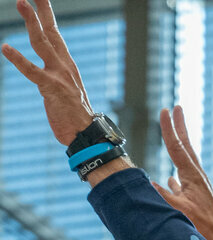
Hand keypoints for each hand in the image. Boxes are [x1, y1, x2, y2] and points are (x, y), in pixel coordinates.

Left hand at [1, 0, 92, 144]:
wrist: (88, 136)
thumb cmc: (77, 118)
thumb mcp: (68, 92)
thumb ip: (57, 79)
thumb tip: (49, 77)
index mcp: (67, 65)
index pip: (55, 34)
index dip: (46, 15)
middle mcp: (64, 66)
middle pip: (50, 31)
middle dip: (41, 10)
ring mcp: (59, 76)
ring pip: (42, 43)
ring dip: (31, 22)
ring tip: (20, 3)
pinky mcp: (51, 89)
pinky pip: (32, 71)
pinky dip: (18, 59)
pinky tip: (5, 48)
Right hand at [153, 106, 212, 239]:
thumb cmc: (203, 226)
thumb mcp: (180, 209)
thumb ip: (163, 196)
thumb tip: (148, 184)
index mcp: (193, 176)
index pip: (177, 147)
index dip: (169, 129)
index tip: (165, 110)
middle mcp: (196, 177)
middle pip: (185, 147)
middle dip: (179, 127)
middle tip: (176, 108)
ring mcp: (196, 187)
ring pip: (184, 161)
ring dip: (178, 146)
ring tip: (174, 134)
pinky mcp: (195, 199)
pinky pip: (181, 182)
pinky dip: (174, 176)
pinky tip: (169, 179)